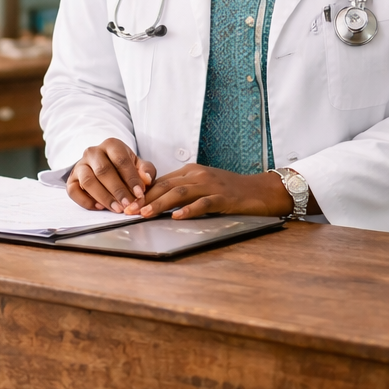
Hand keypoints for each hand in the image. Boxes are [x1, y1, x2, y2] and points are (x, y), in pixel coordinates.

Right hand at [68, 139, 156, 212]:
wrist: (104, 165)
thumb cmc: (123, 167)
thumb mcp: (137, 164)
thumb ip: (145, 170)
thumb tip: (147, 179)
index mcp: (111, 145)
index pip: (121, 160)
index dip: (131, 178)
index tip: (139, 194)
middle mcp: (93, 152)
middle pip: (103, 170)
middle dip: (117, 190)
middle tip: (128, 204)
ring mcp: (80, 165)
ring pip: (88, 181)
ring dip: (104, 197)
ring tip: (117, 208)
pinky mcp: (71, 179)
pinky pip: (73, 191)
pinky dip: (86, 201)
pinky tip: (99, 207)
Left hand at [136, 165, 292, 219]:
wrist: (260, 190)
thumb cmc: (229, 190)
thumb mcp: (203, 184)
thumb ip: (183, 189)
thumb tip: (157, 201)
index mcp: (190, 171)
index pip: (161, 181)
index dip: (143, 193)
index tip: (128, 204)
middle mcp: (198, 175)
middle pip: (166, 185)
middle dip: (146, 199)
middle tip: (130, 211)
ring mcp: (211, 185)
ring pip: (180, 193)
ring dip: (160, 204)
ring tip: (146, 214)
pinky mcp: (223, 198)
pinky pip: (203, 203)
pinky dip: (189, 210)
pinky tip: (177, 217)